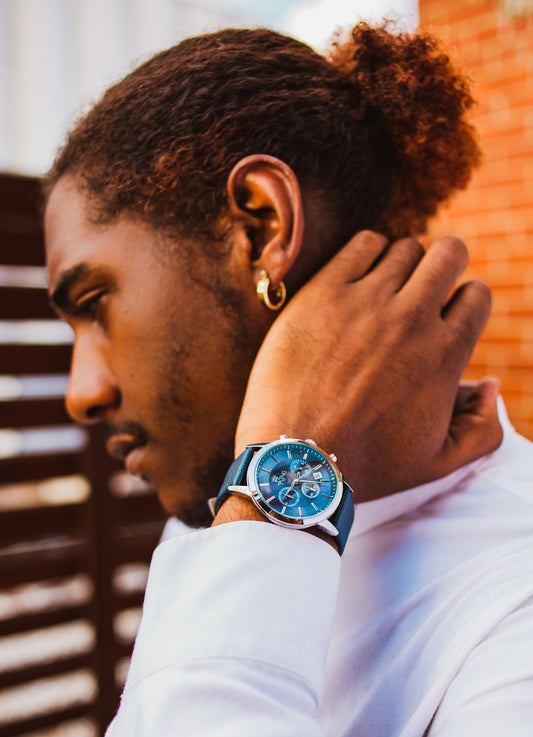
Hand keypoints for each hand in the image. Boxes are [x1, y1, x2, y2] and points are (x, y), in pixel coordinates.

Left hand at [235, 231, 502, 501]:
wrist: (296, 458)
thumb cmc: (364, 465)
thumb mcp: (437, 463)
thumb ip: (482, 429)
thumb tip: (490, 384)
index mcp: (445, 353)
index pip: (476, 294)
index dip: (462, 301)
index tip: (441, 315)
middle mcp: (413, 319)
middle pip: (450, 252)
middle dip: (442, 265)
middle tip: (418, 289)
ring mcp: (367, 301)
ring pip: (405, 247)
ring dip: (400, 264)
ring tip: (380, 291)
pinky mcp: (324, 293)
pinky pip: (362, 243)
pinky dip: (366, 252)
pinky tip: (354, 278)